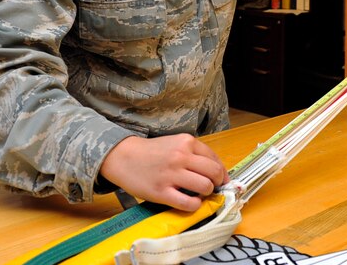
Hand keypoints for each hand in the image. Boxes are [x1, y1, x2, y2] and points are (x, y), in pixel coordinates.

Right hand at [99, 134, 229, 211]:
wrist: (124, 157)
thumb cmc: (152, 152)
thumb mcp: (175, 144)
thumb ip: (194, 153)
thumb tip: (216, 171)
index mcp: (186, 142)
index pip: (214, 159)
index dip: (221, 172)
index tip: (221, 179)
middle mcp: (181, 156)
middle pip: (214, 173)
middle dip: (217, 182)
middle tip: (212, 187)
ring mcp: (171, 175)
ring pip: (204, 187)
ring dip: (206, 193)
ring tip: (199, 193)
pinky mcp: (162, 192)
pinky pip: (188, 203)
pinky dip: (195, 205)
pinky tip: (190, 202)